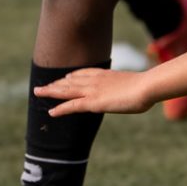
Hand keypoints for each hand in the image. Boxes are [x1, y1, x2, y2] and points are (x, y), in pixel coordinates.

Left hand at [34, 68, 150, 115]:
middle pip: (70, 80)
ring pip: (66, 90)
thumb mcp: (136, 84)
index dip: (71, 76)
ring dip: (51, 91)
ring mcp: (93, 90)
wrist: (147, 86)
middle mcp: (95, 80)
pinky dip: (61, 108)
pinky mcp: (93, 102)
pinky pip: (72, 105)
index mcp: (105, 74)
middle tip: (43, 86)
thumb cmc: (148, 86)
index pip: (83, 73)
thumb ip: (129, 86)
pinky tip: (51, 112)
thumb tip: (138, 89)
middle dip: (56, 83)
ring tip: (38, 92)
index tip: (64, 78)